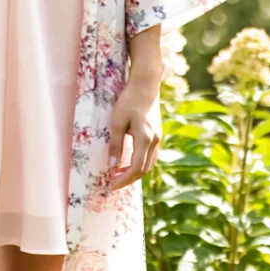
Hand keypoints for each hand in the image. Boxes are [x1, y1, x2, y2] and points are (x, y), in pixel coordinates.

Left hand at [107, 74, 161, 189]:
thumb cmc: (129, 100)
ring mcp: (158, 138)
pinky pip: (150, 156)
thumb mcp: (117, 121)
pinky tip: (127, 162)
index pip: (136, 168)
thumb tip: (111, 165)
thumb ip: (115, 144)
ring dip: (134, 172)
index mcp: (145, 138)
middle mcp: (155, 141)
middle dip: (128, 179)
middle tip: (112, 183)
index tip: (111, 186)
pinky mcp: (157, 134)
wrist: (146, 84)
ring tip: (117, 175)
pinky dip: (139, 163)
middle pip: (144, 170)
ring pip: (149, 163)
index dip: (124, 180)